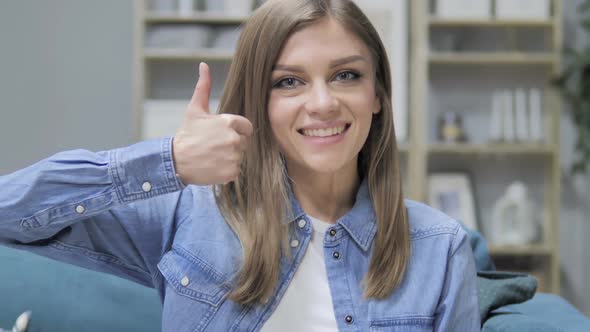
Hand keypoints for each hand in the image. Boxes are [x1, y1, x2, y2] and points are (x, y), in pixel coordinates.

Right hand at [172, 62, 252, 185]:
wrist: (175, 160)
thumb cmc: (186, 134)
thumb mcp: (195, 109)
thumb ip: (204, 87)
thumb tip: (204, 65)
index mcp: (229, 122)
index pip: (246, 127)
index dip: (236, 131)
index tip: (221, 135)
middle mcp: (233, 139)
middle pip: (244, 142)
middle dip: (232, 144)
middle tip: (214, 146)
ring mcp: (233, 156)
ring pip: (240, 157)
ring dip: (229, 158)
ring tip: (212, 156)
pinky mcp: (231, 172)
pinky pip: (236, 170)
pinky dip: (227, 171)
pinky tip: (213, 166)